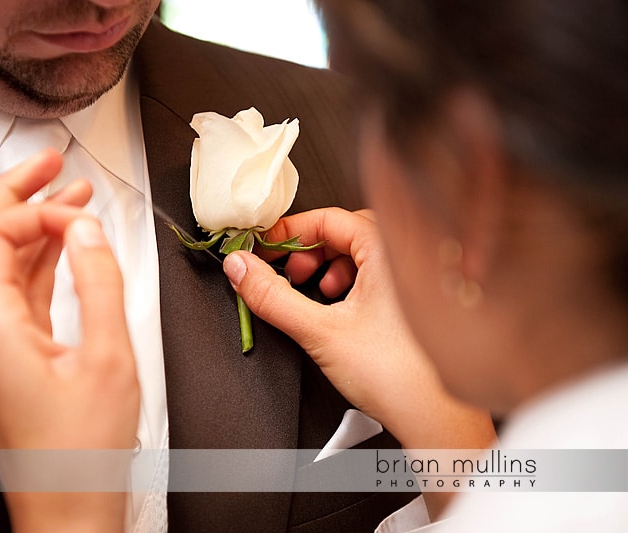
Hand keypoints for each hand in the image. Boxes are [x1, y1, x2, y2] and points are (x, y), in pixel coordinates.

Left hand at [0, 150, 137, 532]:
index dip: (36, 208)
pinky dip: (39, 261)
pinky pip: (15, 293)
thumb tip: (89, 230)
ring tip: (69, 196)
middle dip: (16, 194)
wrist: (69, 509)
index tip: (80, 206)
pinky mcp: (8, 358)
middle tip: (51, 163)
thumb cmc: (81, 453)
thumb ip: (98, 283)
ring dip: (31, 226)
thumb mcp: (108, 357)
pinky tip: (66, 249)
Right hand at [223, 208, 493, 450]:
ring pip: (359, 254)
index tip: (264, 247)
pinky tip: (337, 305)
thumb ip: (273, 297)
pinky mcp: (412, 301)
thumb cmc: (399, 375)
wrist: (436, 418)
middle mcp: (406, 258)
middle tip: (284, 271)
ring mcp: (413, 279)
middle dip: (307, 252)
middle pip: (343, 233)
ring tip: (312, 289)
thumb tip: (242, 269)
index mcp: (389, 251)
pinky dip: (348, 283)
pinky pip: (374, 274)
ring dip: (326, 267)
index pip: (328, 219)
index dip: (289, 233)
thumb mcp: (320, 331)